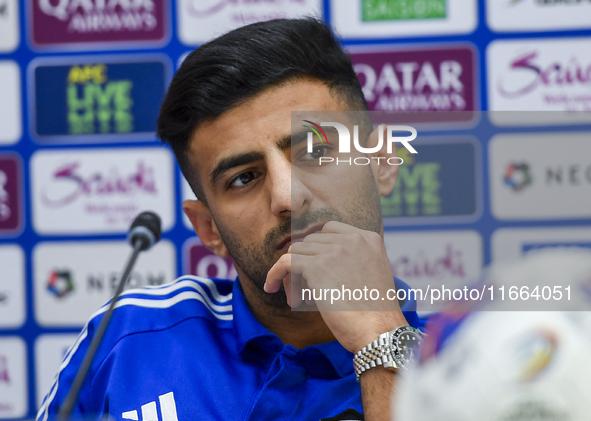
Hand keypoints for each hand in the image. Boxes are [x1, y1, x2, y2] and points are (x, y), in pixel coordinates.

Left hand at [265, 221, 407, 352]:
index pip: (329, 231)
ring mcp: (334, 250)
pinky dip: (275, 274)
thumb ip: (353, 259)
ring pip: (296, 252)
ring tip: (298, 298)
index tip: (313, 271)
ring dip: (293, 275)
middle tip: (304, 292)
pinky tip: (271, 286)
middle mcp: (352, 239)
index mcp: (368, 238)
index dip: (317, 250)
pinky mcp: (317, 266)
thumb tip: (317, 261)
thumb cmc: (375, 314)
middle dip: (304, 265)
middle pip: (311, 242)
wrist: (379, 331)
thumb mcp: (372, 274)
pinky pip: (285, 263)